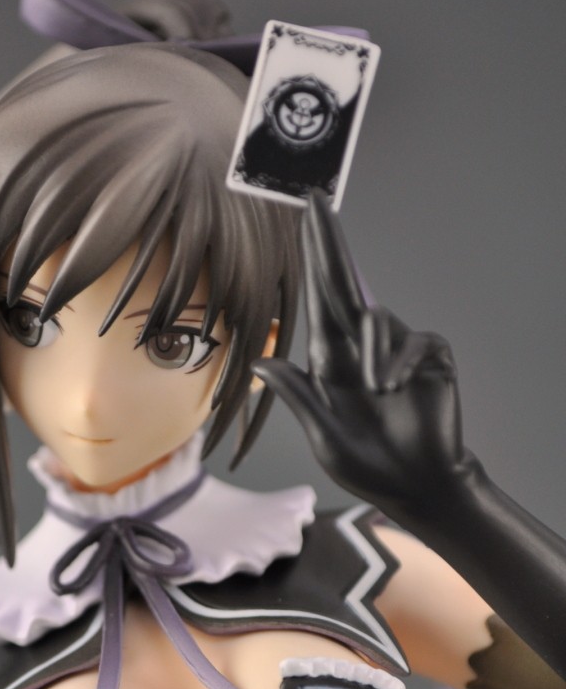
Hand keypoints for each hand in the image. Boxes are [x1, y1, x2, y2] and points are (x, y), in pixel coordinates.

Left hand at [254, 191, 470, 522]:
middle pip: (342, 281)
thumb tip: (260, 359)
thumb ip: (298, 395)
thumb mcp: (323, 435)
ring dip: (371, 355)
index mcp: (330, 360)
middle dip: (328, 243)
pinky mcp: (428, 356)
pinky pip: (411, 341)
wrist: (417, 487)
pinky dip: (398, 363)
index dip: (312, 257)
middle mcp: (360, 345)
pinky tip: (394, 389)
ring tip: (376, 394)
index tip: (305, 217)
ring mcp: (396, 348)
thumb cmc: (369, 466)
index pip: (317, 297)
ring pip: (374, 319)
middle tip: (315, 201)